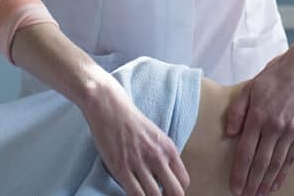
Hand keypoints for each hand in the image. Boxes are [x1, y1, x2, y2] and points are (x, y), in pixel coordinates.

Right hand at [82, 77, 189, 195]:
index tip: (167, 193)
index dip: (176, 192)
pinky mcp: (121, 168)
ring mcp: (139, 163)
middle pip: (175, 192)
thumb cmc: (130, 120)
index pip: (184, 181)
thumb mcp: (156, 135)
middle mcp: (158, 156)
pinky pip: (135, 194)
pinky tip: (134, 194)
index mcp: (168, 148)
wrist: (109, 106)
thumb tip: (166, 176)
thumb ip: (163, 154)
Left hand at [224, 47, 293, 195]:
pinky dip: (283, 173)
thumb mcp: (249, 87)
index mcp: (257, 116)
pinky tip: (277, 183)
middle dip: (251, 183)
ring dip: (266, 182)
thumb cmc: (275, 75)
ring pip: (276, 163)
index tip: (234, 187)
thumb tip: (230, 133)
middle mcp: (274, 126)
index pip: (245, 152)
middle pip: (261, 162)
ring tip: (259, 194)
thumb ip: (237, 110)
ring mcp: (291, 130)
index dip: (239, 172)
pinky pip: (292, 158)